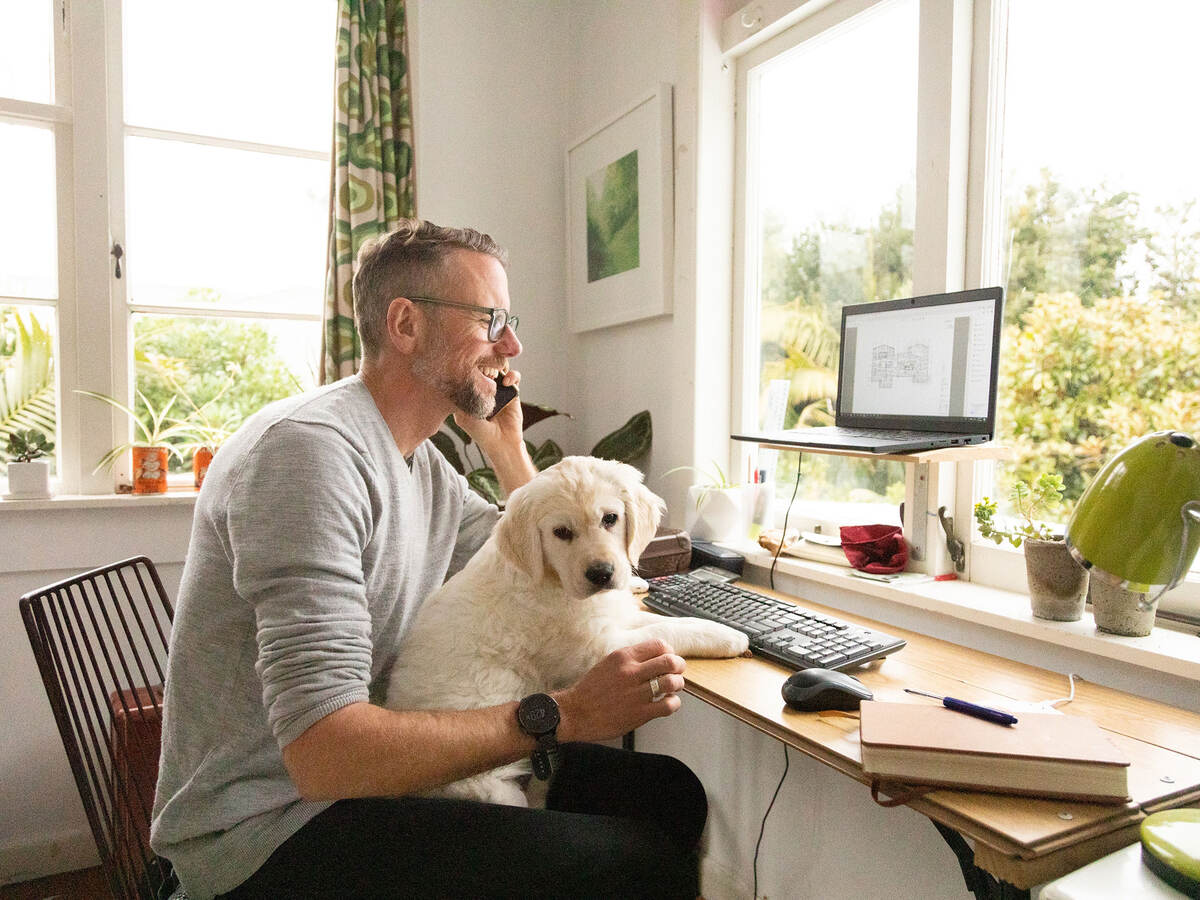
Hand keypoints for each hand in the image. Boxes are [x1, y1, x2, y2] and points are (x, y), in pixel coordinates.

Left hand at [454, 367, 522, 455]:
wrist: (501, 443)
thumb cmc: (481, 432)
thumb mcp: (462, 415)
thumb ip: (460, 397)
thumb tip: (459, 376)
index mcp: (470, 392)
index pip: (469, 372)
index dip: (469, 367)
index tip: (469, 369)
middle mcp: (485, 388)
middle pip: (485, 366)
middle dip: (484, 363)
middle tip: (483, 371)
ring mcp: (499, 389)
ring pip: (499, 367)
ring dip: (498, 366)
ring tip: (494, 375)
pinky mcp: (513, 392)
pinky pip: (513, 376)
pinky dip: (512, 376)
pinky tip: (507, 382)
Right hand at [554, 639, 686, 742]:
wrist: (575, 713)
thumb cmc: (590, 690)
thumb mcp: (608, 663)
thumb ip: (630, 659)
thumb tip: (654, 656)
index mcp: (623, 657)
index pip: (659, 645)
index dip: (669, 651)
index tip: (669, 657)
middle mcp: (631, 672)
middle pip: (670, 661)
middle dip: (679, 666)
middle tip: (677, 671)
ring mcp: (636, 694)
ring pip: (672, 682)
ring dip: (677, 685)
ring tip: (673, 688)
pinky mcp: (639, 713)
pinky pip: (668, 705)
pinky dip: (673, 703)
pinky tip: (667, 703)